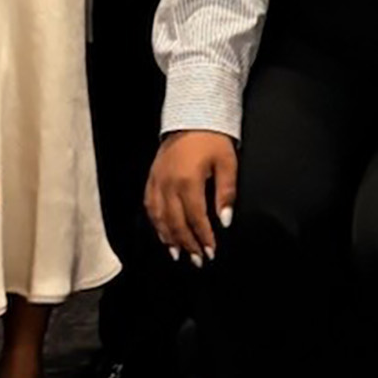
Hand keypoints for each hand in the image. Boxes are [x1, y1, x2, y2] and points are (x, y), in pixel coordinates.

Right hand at [144, 129, 237, 262]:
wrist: (192, 116)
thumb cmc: (213, 139)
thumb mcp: (227, 162)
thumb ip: (226, 193)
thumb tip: (225, 221)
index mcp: (188, 181)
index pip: (195, 218)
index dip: (203, 237)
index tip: (211, 252)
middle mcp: (168, 185)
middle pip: (176, 223)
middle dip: (187, 244)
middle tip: (197, 261)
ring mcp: (156, 182)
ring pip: (160, 218)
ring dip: (169, 239)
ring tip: (179, 255)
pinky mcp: (151, 178)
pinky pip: (150, 207)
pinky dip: (156, 224)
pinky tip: (163, 234)